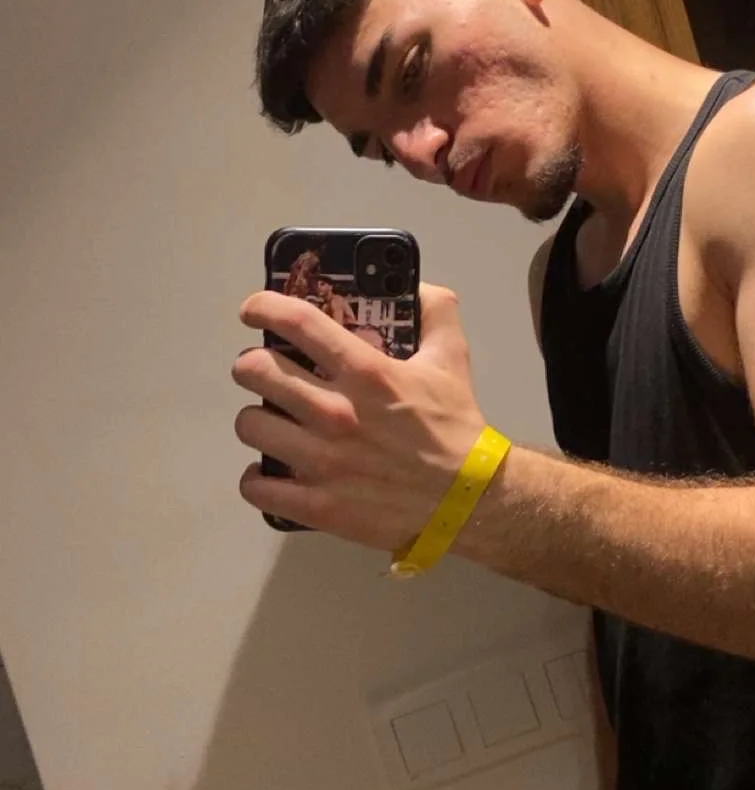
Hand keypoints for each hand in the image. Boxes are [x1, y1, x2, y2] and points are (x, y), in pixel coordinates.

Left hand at [232, 284, 486, 545]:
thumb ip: (435, 312)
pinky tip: (271, 473)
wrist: (470, 499)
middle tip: (262, 370)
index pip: (296, 322)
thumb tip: (415, 284)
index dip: (263, 308)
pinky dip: (257, 479)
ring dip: (256, 418)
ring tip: (272, 421)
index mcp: (365, 372)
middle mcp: (335, 412)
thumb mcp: (452, 359)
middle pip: (255, 370)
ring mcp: (322, 462)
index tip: (253, 311)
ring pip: (249, 424)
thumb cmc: (455, 428)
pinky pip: (255, 486)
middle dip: (252, 364)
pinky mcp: (317, 505)